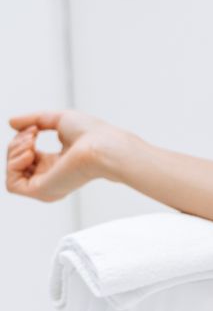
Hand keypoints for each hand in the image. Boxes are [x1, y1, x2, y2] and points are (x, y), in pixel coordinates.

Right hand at [6, 109, 127, 202]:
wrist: (103, 146)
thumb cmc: (91, 133)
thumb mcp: (59, 119)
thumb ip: (35, 120)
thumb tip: (11, 122)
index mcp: (58, 162)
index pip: (28, 154)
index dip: (23, 139)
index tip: (34, 128)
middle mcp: (51, 176)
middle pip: (17, 162)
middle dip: (17, 143)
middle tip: (32, 133)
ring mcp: (46, 185)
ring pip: (13, 172)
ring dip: (14, 151)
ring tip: (31, 141)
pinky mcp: (41, 191)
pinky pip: (12, 185)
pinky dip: (14, 165)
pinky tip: (30, 153)